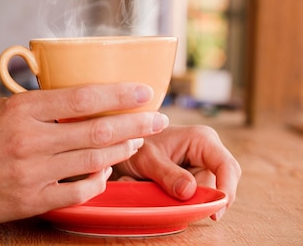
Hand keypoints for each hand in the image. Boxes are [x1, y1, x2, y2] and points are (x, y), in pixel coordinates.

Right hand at [0, 83, 170, 224]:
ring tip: (136, 142)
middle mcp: (29, 139)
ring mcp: (31, 172)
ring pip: (92, 160)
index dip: (118, 94)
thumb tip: (76, 99)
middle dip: (134, 123)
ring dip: (120, 151)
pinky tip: (104, 173)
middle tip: (156, 118)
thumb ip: (36, 106)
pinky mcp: (30, 199)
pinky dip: (96, 182)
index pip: (81, 98)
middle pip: (96, 129)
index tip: (142, 90)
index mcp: (20, 110)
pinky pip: (77, 192)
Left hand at [112, 124, 241, 220]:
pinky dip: (174, 200)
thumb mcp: (147, 159)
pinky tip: (155, 190)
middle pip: (214, 186)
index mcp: (201, 139)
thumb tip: (189, 191)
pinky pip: (191, 197)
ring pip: (201, 195)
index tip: (215, 211)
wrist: (123, 145)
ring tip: (151, 188)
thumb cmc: (135, 144)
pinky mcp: (193, 178)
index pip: (227, 166)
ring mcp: (200, 166)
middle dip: (193, 199)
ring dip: (178, 200)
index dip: (226, 190)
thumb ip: (167, 174)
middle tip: (166, 200)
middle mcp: (206, 152)